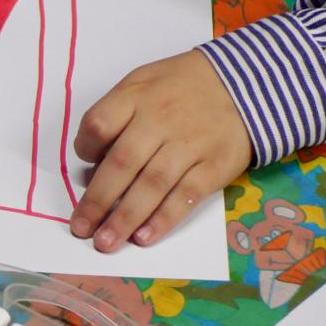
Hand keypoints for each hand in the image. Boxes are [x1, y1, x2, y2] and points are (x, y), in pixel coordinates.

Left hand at [70, 50, 250, 251]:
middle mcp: (160, 121)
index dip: (85, 148)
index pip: (99, 124)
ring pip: (152, 185)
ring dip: (125, 218)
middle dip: (97, 201)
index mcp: (136, 97)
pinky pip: (185, 196)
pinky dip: (164, 219)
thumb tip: (94, 159)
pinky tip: (144, 237)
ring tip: (106, 243)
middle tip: (81, 228)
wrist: (244, 84)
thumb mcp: (142, 82)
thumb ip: (116, 113)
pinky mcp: (214, 166)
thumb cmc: (180, 87)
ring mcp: (189, 145)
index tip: (84, 165)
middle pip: (122, 164)